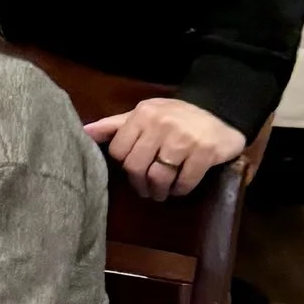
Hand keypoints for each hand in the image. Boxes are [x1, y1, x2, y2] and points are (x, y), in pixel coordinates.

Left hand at [84, 94, 247, 201]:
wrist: (219, 111)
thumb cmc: (175, 116)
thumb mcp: (145, 114)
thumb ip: (115, 125)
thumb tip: (84, 132)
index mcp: (143, 114)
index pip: (119, 150)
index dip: (124, 165)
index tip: (132, 170)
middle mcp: (161, 124)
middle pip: (136, 166)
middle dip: (139, 184)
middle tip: (145, 190)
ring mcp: (184, 139)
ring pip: (158, 177)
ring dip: (158, 191)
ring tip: (161, 192)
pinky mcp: (205, 153)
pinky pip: (184, 181)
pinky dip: (179, 190)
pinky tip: (178, 188)